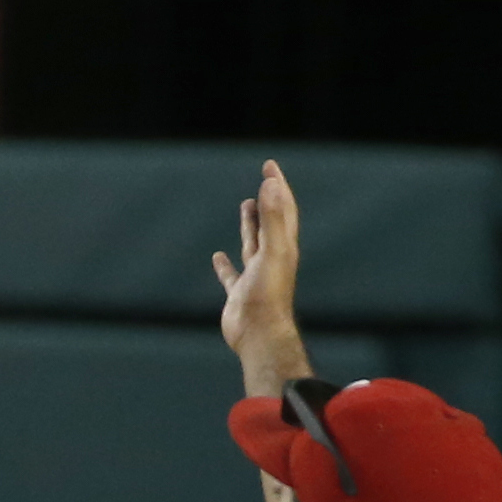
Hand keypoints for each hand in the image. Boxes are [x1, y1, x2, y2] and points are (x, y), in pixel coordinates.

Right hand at [213, 160, 302, 358]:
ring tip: (246, 206)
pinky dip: (225, 265)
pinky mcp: (240, 293)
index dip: (278, 186)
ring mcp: (256, 276)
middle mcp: (272, 260)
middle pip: (272, 223)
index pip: (283, 209)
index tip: (270, 166)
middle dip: (269, 201)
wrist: (260, 335)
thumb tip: (271, 184)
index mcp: (283, 248)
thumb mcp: (272, 250)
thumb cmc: (269, 295)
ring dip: (251, 225)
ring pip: (253, 244)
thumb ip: (273, 218)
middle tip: (265, 179)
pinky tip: (218, 257)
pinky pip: (232, 275)